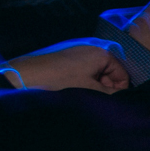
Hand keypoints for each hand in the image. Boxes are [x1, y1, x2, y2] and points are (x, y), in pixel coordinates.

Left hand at [6, 38, 130, 92]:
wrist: (26, 76)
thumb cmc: (60, 81)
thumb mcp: (90, 90)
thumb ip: (111, 94)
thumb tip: (122, 98)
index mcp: (102, 54)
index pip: (123, 74)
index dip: (119, 90)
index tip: (110, 101)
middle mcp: (92, 48)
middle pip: (110, 72)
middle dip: (106, 87)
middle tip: (95, 99)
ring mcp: (78, 50)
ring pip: (97, 72)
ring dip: (94, 85)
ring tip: (82, 94)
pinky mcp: (67, 55)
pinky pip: (84, 69)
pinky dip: (83, 80)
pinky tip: (72, 88)